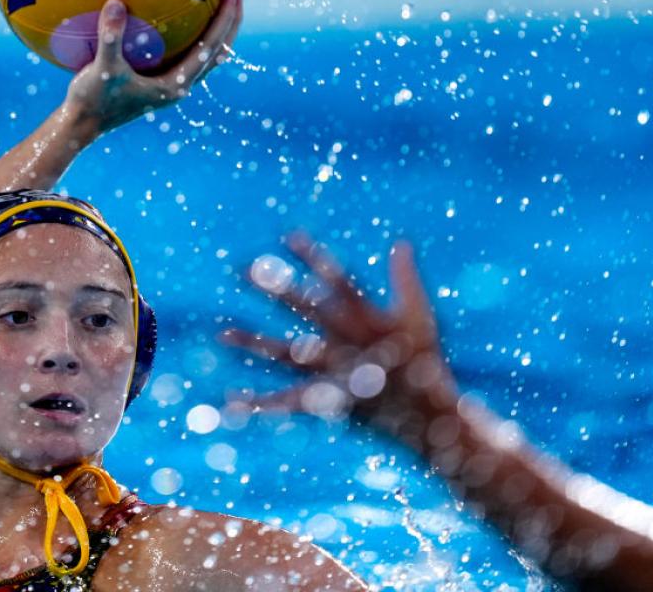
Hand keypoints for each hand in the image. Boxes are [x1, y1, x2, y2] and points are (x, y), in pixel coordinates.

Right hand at [62, 0, 243, 135]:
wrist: (82, 125)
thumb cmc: (93, 99)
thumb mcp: (102, 69)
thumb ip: (110, 38)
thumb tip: (115, 3)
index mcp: (176, 85)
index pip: (211, 46)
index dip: (225, 18)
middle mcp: (181, 86)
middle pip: (219, 51)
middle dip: (231, 21)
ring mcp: (172, 84)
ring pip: (207, 55)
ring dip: (218, 30)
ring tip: (221, 1)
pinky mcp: (160, 81)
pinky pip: (186, 53)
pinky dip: (194, 34)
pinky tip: (184, 15)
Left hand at [221, 233, 460, 447]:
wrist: (431, 416)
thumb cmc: (425, 360)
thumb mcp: (420, 316)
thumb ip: (406, 279)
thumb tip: (401, 242)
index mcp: (369, 319)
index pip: (338, 280)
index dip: (314, 257)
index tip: (288, 235)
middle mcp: (347, 342)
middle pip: (305, 310)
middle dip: (276, 288)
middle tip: (245, 269)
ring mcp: (335, 372)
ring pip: (287, 354)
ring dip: (254, 343)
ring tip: (221, 333)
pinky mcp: (328, 401)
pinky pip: (288, 402)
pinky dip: (260, 403)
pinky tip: (232, 400)